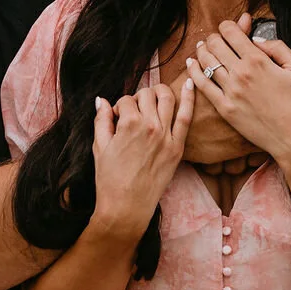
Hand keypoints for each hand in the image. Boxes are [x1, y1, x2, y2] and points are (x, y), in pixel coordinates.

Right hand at [91, 80, 192, 237]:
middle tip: (133, 112)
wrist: (127, 207)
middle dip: (137, 98)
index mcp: (128, 124)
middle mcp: (150, 126)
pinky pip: (186, 116)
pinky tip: (191, 82)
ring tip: (153, 97)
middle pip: (146, 95)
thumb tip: (101, 100)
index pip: (125, 100)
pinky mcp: (178, 147)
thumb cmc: (109, 179)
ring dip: (159, 92)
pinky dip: (189, 97)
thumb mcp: (99, 147)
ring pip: (167, 98)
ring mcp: (167, 136)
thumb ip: (101, 120)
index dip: (118, 107)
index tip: (116, 119)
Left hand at [187, 18, 290, 168]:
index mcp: (258, 60)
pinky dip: (194, 71)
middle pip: (215, 44)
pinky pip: (202, 85)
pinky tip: (192, 64)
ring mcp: (230, 92)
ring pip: (206, 62)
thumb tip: (256, 39)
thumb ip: (278, 48)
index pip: (231, 32)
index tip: (228, 28)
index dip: (227, 26)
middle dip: (214, 37)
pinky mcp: (224, 108)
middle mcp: (241, 73)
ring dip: (202, 51)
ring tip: (202, 48)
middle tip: (215, 39)